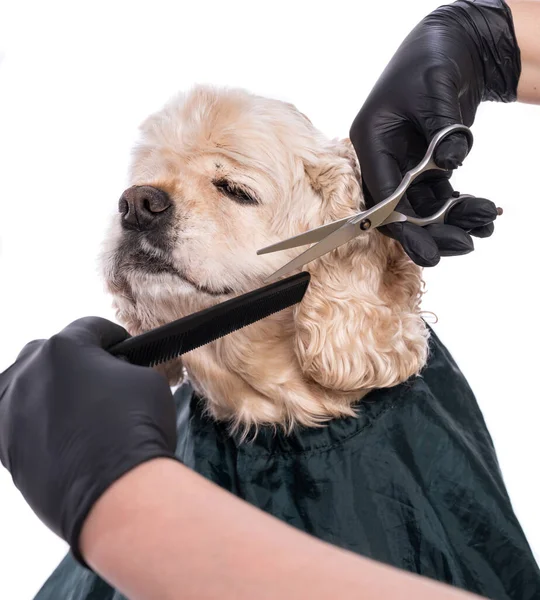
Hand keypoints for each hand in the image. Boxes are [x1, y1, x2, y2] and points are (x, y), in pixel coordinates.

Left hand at [0, 317, 176, 565]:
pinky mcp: (4, 447)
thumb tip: (115, 375)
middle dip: (75, 361)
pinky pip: (17, 421)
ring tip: (75, 408)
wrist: (114, 491)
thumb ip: (124, 368)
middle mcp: (28, 372)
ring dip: (48, 390)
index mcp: (64, 347)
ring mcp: (9, 411)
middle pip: (50, 353)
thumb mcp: (147, 380)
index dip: (112, 336)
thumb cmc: (136, 429)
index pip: (90, 328)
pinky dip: (36, 421)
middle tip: (100, 379)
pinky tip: (61, 432)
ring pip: (27, 386)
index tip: (122, 347)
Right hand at [350, 0, 520, 266]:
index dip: (403, 224)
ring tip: (485, 224)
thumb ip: (441, 129)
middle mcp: (384, 158)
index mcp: (371, 141)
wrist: (453, 45)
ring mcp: (405, 164)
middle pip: (401, 209)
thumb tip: (451, 163)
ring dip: (453, 221)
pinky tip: (484, 215)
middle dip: (431, 231)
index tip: (427, 249)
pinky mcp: (427, 166)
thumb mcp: (434, 90)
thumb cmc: (432, 59)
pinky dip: (462, 208)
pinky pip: (441, 196)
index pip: (381, 193)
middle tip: (463, 245)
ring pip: (424, 207)